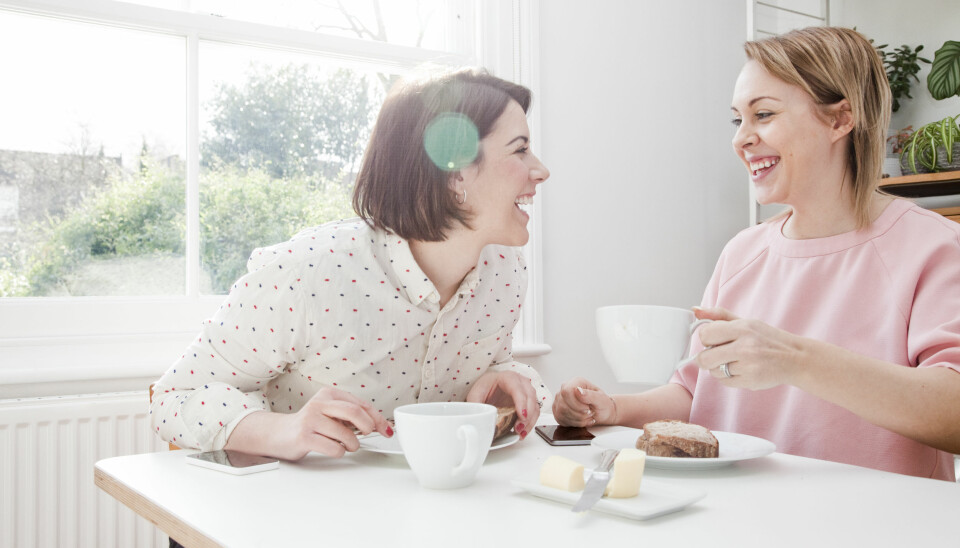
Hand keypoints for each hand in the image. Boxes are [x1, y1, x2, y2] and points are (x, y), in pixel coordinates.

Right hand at [228, 386, 392, 460]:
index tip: (387, 429)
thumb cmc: (309, 425)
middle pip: (355, 412)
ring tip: (346, 445)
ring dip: (352, 444)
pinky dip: (339, 452)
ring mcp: (311, 420)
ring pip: (346, 434)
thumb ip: (350, 416)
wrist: (277, 434)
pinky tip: (332, 448)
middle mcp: (320, 403)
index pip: (361, 404)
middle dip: (368, 426)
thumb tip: (378, 424)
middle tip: (368, 434)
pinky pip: (334, 448)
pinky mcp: (304, 436)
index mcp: (329, 394)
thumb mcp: (330, 413)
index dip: (377, 418)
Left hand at [466, 370, 539, 438]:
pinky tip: (522, 432)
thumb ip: (476, 405)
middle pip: (530, 397)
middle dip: (527, 414)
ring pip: (534, 406)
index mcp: (507, 377)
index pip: (518, 388)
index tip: (521, 415)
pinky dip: (530, 423)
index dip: (521, 402)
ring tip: (520, 433)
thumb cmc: (484, 388)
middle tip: (518, 428)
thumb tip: (479, 419)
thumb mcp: (475, 396)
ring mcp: (526, 392)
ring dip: (530, 421)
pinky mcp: (528, 402)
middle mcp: (520, 383)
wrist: (487, 389)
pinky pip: (534, 413)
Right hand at [552, 377, 617, 426]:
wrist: (601, 413)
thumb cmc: (602, 404)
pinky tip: (581, 420)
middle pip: (563, 404)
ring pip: (561, 413)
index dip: (576, 404)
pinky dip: (573, 423)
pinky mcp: (558, 410)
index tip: (587, 409)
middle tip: (589, 413)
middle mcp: (565, 389)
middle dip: (578, 414)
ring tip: (587, 417)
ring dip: (577, 419)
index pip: (567, 391)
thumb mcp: (601, 399)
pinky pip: (560, 419)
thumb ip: (591, 395)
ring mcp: (560, 400)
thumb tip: (578, 391)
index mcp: (576, 382)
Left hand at [693, 306, 804, 389]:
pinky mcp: (750, 381)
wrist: (795, 358)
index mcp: (743, 328)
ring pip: (714, 371)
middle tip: (718, 355)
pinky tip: (741, 370)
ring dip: (719, 368)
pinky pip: (724, 382)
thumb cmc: (767, 339)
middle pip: (705, 358)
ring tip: (735, 362)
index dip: (706, 339)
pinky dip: (729, 378)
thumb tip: (695, 310)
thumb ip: (719, 316)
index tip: (713, 340)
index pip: (705, 334)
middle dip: (707, 358)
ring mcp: (748, 365)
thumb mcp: (746, 322)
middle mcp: (745, 346)